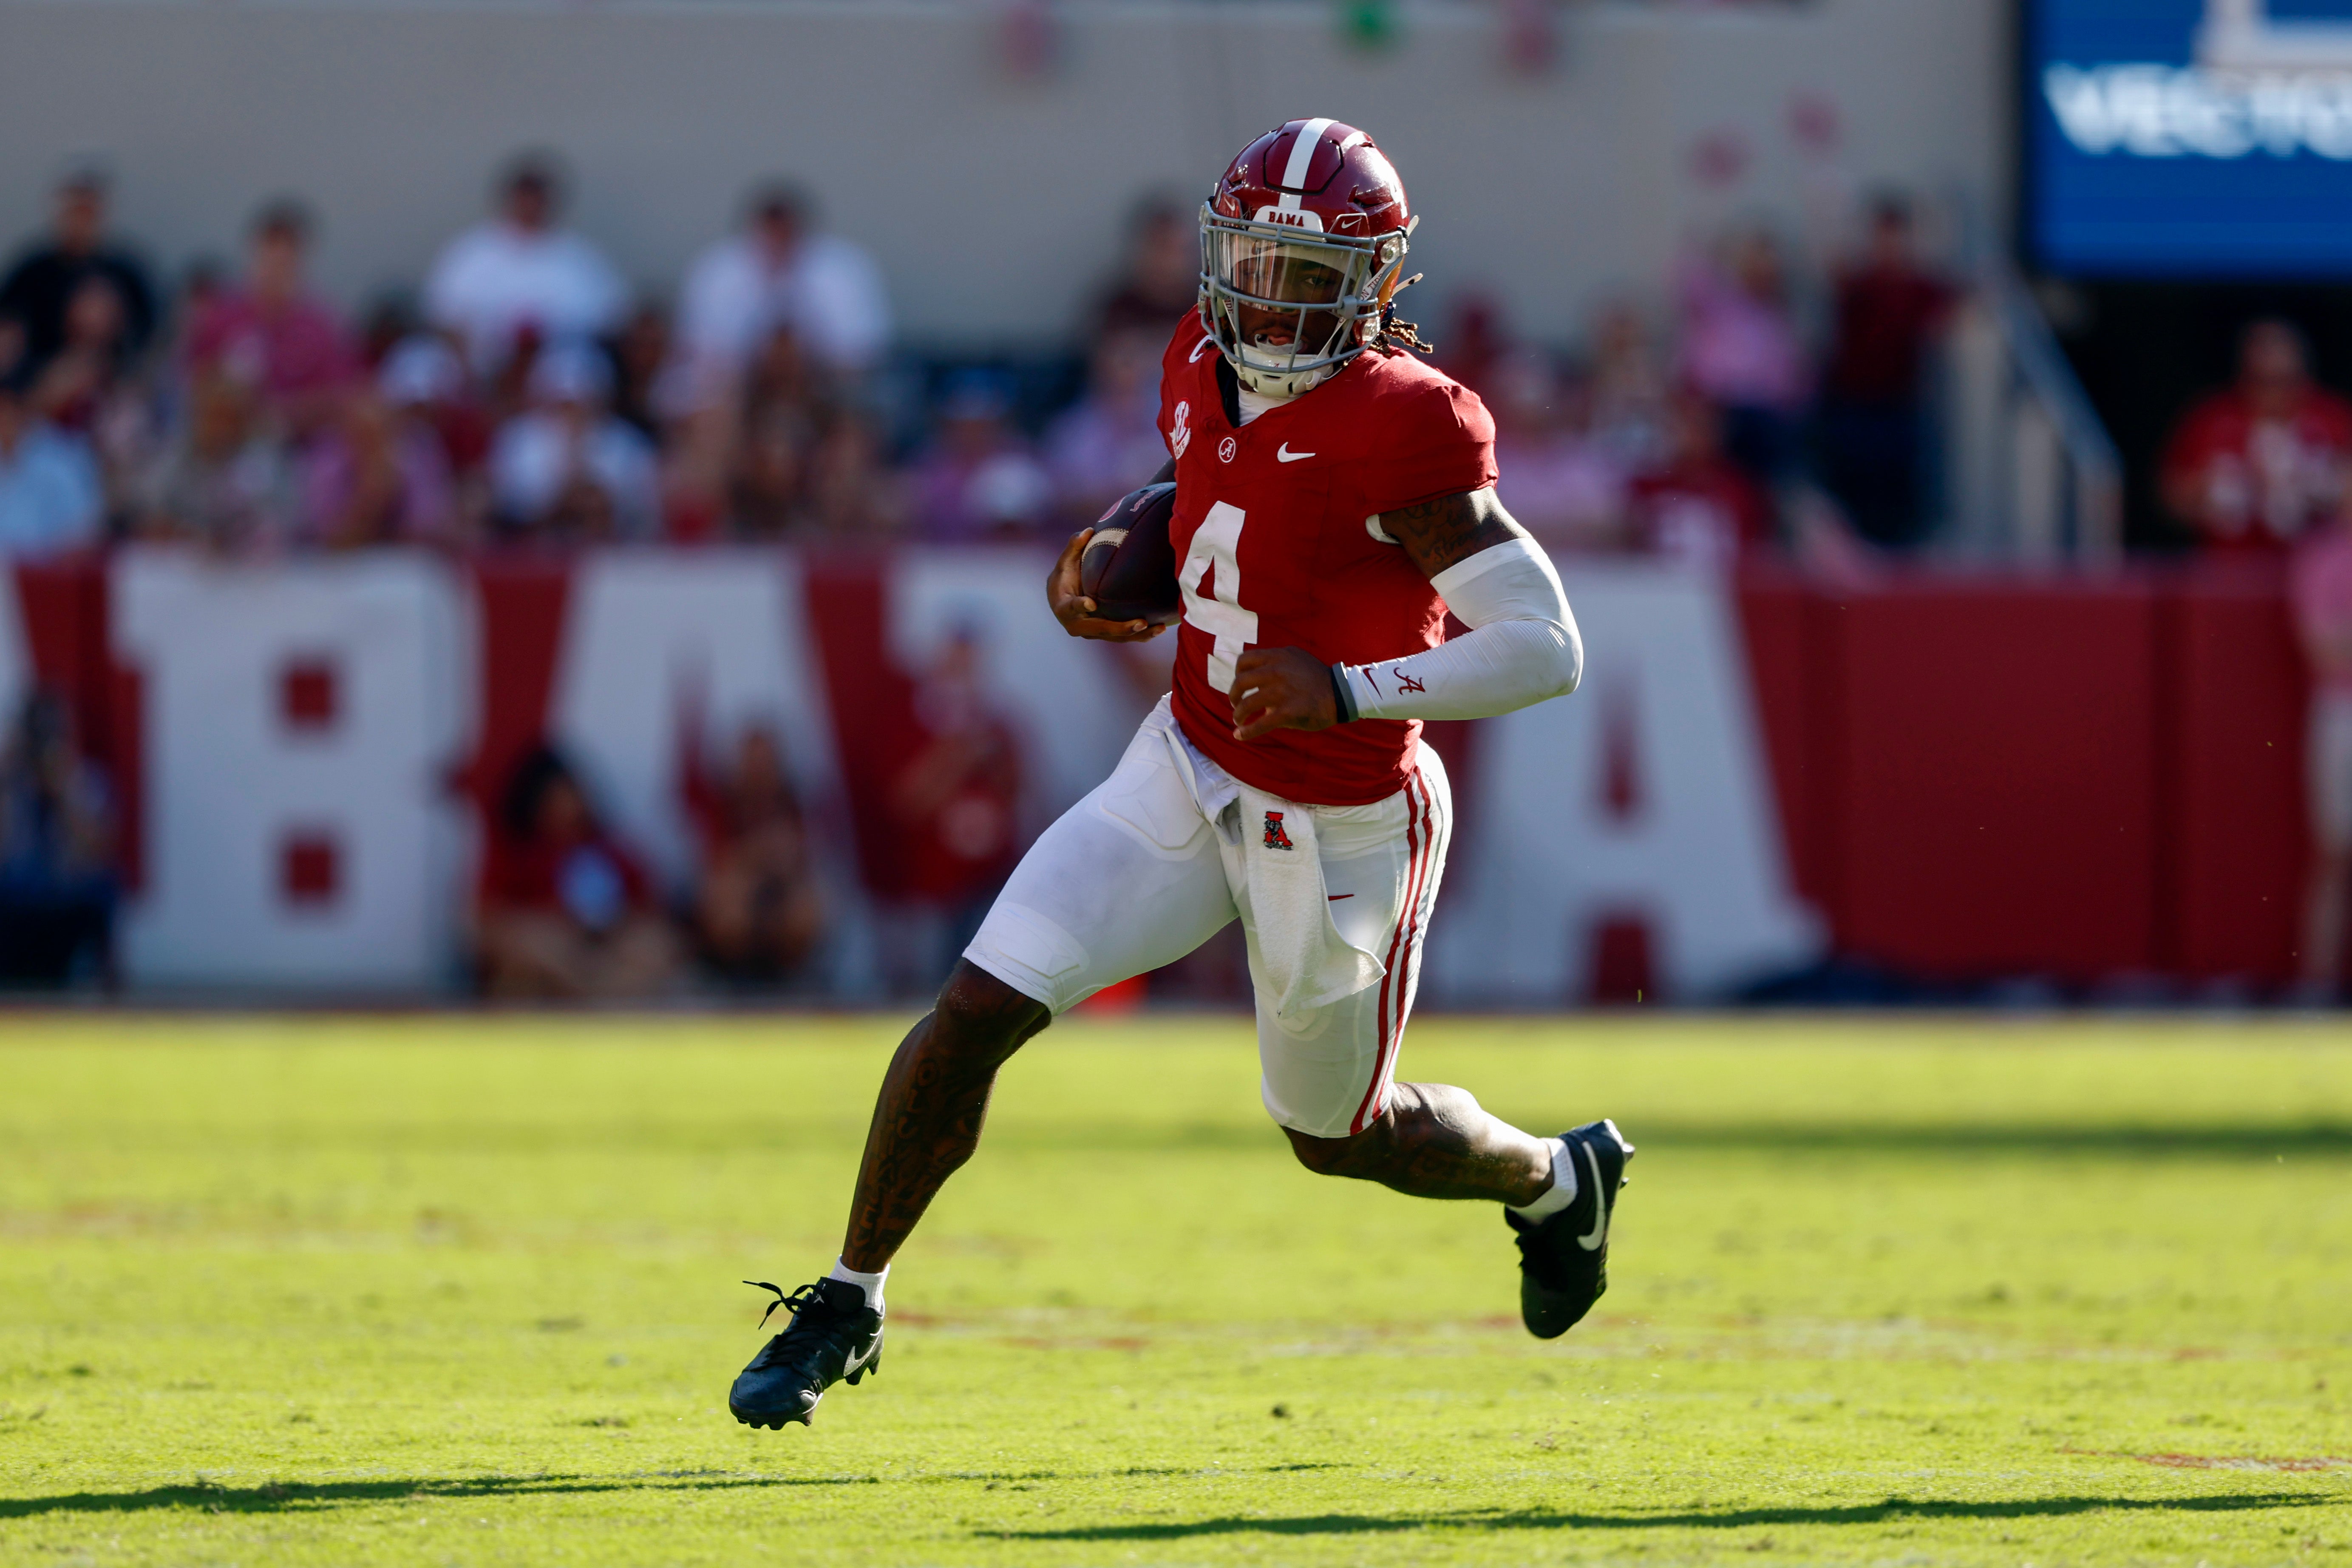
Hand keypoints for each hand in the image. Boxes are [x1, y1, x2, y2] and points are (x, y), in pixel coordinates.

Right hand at [1049, 529, 1167, 642]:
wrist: (1061, 599)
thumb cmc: (1064, 577)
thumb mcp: (1065, 562)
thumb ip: (1074, 546)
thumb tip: (1088, 530)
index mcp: (1064, 607)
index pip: (1071, 607)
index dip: (1079, 606)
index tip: (1090, 603)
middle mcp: (1077, 625)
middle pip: (1100, 628)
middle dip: (1121, 628)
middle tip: (1140, 622)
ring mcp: (1092, 632)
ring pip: (1115, 637)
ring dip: (1137, 634)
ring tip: (1158, 628)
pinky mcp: (1105, 634)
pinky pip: (1123, 637)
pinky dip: (1140, 634)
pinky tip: (1159, 629)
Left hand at [1230, 646, 1336, 741]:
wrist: (1341, 694)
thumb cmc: (1317, 678)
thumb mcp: (1296, 659)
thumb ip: (1276, 661)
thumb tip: (1256, 672)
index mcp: (1278, 657)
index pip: (1244, 660)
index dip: (1237, 673)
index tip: (1241, 685)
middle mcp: (1277, 671)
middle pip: (1241, 682)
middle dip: (1233, 695)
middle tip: (1235, 704)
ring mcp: (1282, 691)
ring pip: (1247, 704)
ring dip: (1238, 715)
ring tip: (1239, 721)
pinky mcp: (1288, 711)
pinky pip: (1261, 724)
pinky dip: (1247, 732)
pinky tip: (1240, 736)